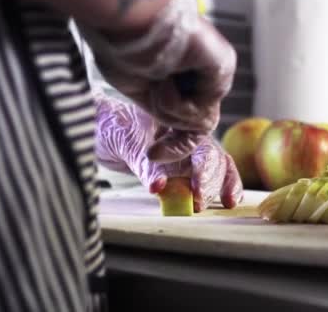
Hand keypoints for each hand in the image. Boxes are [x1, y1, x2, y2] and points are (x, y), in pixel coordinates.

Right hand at [80, 0, 236, 162]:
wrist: (123, 21)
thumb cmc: (121, 47)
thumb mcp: (139, 91)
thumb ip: (162, 113)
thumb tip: (165, 147)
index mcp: (182, 79)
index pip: (192, 121)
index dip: (178, 146)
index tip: (154, 156)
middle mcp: (201, 75)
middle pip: (202, 127)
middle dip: (185, 151)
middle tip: (163, 161)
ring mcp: (214, 72)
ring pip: (200, 122)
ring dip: (168, 111)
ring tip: (155, 81)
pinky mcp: (222, 67)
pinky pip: (202, 112)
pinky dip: (176, 104)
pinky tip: (165, 80)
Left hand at [95, 93, 242, 211]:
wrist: (98, 128)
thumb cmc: (111, 125)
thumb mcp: (124, 142)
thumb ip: (144, 165)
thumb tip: (158, 187)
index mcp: (179, 123)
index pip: (201, 144)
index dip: (203, 168)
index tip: (196, 190)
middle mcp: (188, 138)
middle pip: (214, 158)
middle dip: (211, 182)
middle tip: (198, 202)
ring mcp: (187, 154)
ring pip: (217, 168)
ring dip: (220, 187)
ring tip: (215, 204)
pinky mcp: (182, 171)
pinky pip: (208, 178)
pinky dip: (222, 188)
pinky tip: (228, 201)